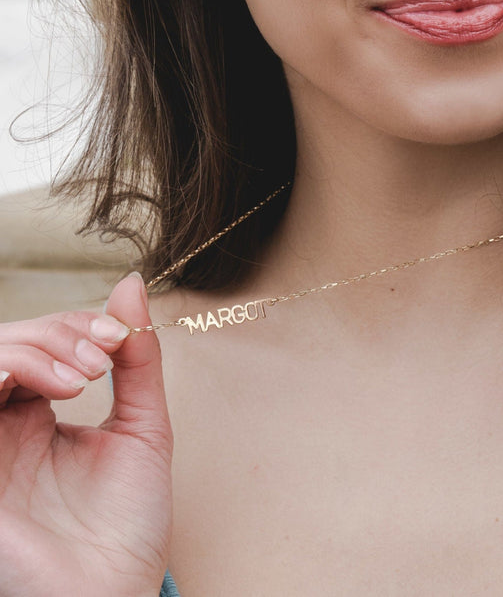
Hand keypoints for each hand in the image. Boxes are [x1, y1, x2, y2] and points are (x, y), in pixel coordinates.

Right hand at [0, 273, 172, 596]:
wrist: (114, 594)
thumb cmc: (127, 524)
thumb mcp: (142, 426)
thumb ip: (136, 359)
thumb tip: (131, 283)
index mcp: (40, 416)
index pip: (43, 342)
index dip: (78, 324)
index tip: (119, 336)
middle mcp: (4, 426)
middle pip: (10, 343)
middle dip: (59, 332)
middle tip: (104, 354)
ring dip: (36, 348)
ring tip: (87, 373)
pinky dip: (7, 369)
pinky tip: (57, 385)